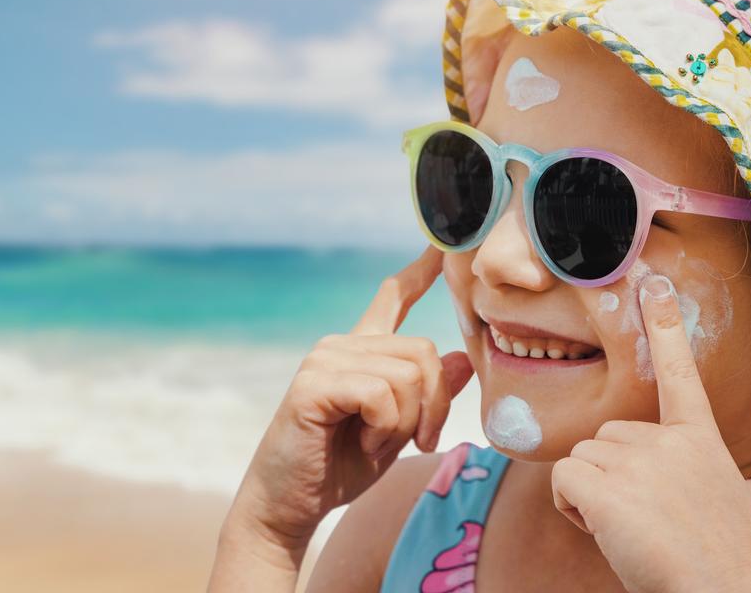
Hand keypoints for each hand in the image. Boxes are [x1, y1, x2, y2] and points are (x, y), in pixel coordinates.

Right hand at [226, 245, 475, 554]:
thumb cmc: (340, 468)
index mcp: (361, 353)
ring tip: (377, 444)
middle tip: (417, 442)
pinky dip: (386, 428)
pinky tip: (364, 444)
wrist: (290, 505)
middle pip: (424, 354)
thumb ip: (427, 395)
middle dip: (434, 407)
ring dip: (406, 424)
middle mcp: (342, 346)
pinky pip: (381, 394)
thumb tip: (460, 360)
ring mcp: (325, 360)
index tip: (441, 246)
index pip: (392, 299)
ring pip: (407, 377)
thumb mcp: (399, 430)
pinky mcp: (314, 383)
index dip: (419, 273)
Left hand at [550, 274, 750, 592]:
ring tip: (631, 531)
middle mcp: (669, 441)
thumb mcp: (737, 514)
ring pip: (579, 459)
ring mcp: (638, 460)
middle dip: (609, 477)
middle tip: (642, 520)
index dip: (665, 328)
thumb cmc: (727, 565)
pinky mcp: (605, 486)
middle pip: (604, 436)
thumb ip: (735, 492)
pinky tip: (606, 533)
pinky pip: (562, 480)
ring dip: (589, 498)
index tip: (653, 283)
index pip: (679, 374)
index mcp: (702, 442)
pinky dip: (571, 509)